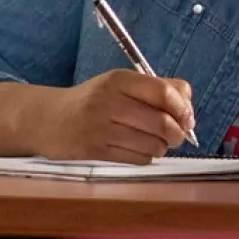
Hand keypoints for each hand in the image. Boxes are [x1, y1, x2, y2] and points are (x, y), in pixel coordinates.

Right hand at [28, 71, 196, 163]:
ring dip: (161, 147)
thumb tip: (188, 101)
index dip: (183, 108)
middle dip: (177, 133)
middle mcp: (110, 101)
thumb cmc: (92, 101)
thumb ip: (155, 88)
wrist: (49, 119)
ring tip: (153, 142)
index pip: (164, 93)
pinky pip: (138, 159)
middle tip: (176, 135)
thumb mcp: (120, 84)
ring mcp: (102, 127)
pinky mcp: (97, 151)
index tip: (186, 117)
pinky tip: (136, 149)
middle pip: (163, 123)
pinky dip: (146, 157)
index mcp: (119, 80)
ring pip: (153, 145)